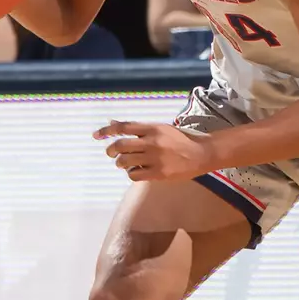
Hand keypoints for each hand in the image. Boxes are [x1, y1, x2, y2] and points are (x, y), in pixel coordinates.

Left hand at [95, 121, 214, 181]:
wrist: (202, 154)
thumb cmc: (180, 140)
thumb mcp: (160, 128)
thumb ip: (137, 128)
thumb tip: (113, 124)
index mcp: (152, 128)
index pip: (123, 127)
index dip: (106, 131)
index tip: (96, 136)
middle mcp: (152, 142)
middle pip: (121, 145)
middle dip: (111, 150)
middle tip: (112, 153)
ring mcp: (155, 158)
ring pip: (125, 161)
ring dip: (121, 163)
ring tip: (125, 163)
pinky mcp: (159, 173)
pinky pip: (135, 175)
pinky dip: (132, 174)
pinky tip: (137, 171)